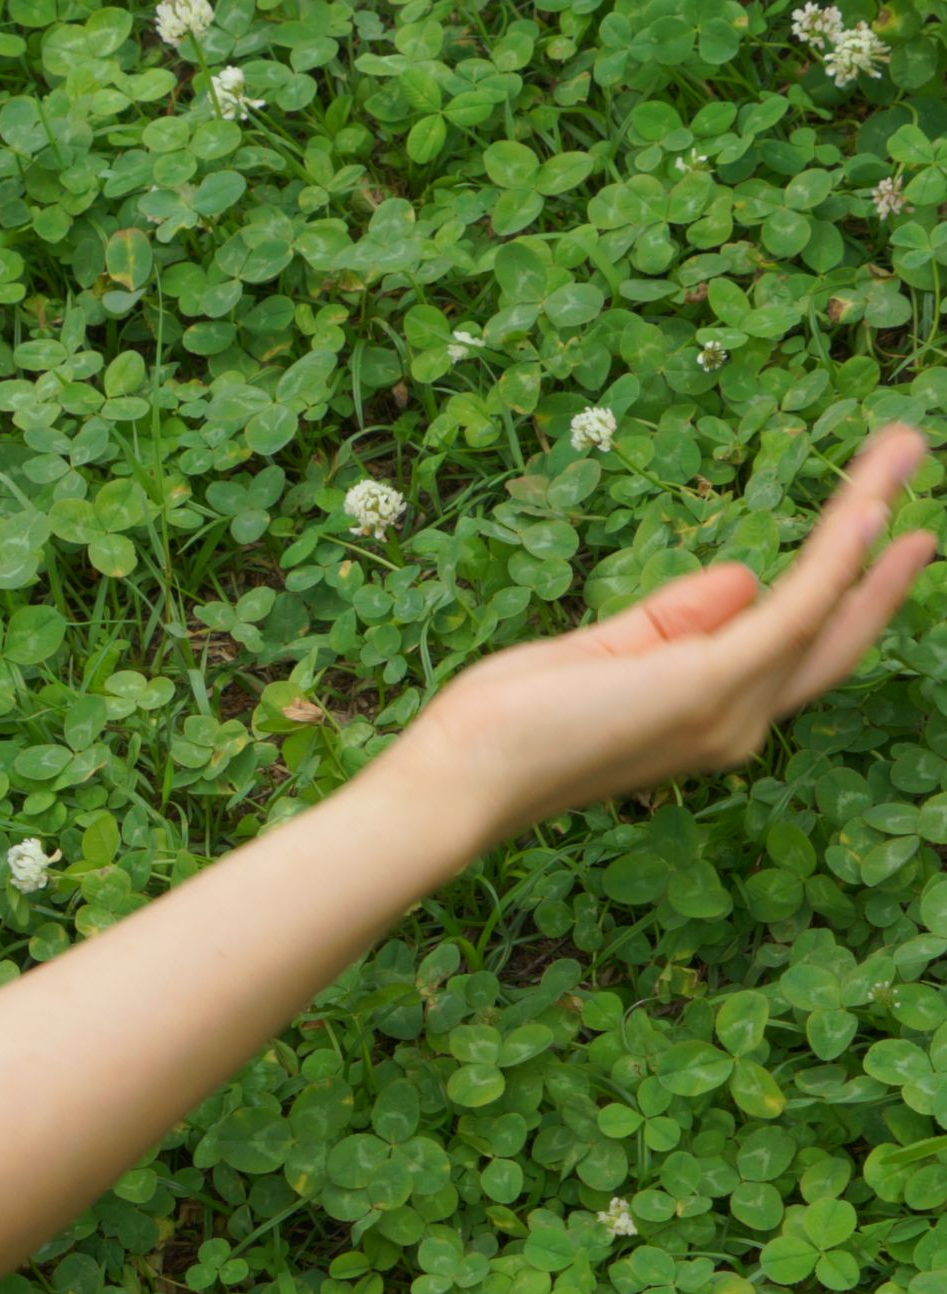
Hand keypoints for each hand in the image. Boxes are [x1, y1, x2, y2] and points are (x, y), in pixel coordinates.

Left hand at [388, 421, 936, 845]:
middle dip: (884, 559)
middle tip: (908, 468)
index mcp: (705, 720)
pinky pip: (796, 605)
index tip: (872, 528)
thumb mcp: (598, 657)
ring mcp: (730, 710)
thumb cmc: (506, 726)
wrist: (458, 781)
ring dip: (865, 519)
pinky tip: (865, 503)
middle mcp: (735, 725)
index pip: (791, 650)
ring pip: (826, 605)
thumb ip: (671, 622)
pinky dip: (836, 554)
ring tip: (904, 447)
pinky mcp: (713, 684)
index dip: (844, 594)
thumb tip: (744, 581)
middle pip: (835, 633)